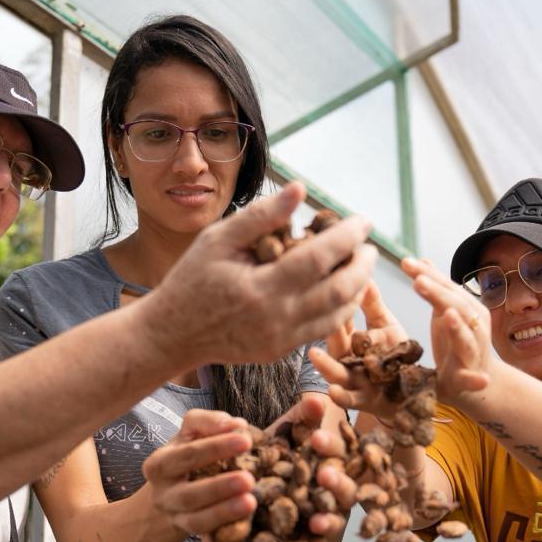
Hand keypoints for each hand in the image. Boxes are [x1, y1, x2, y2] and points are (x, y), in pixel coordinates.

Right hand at [143, 409, 256, 541]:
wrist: (165, 496)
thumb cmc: (186, 456)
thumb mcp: (187, 434)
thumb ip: (207, 423)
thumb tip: (236, 424)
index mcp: (160, 465)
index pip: (186, 455)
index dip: (214, 447)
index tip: (245, 439)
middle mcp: (166, 496)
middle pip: (189, 494)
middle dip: (219, 487)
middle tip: (248, 478)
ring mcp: (179, 521)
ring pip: (198, 524)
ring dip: (224, 515)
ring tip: (251, 504)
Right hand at [148, 182, 377, 366]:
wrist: (173, 333)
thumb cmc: (191, 280)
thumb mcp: (218, 239)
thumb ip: (262, 215)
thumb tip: (300, 189)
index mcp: (261, 289)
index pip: (321, 258)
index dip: (348, 237)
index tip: (363, 220)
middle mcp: (277, 320)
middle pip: (340, 290)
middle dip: (362, 265)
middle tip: (369, 245)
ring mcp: (281, 341)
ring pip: (338, 315)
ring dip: (357, 288)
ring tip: (360, 265)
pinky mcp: (281, 352)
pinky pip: (322, 330)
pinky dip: (339, 308)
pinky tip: (341, 289)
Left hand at [198, 394, 356, 541]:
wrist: (251, 480)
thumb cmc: (278, 454)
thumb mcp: (287, 435)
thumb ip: (304, 418)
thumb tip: (319, 398)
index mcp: (331, 464)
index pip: (337, 454)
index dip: (330, 447)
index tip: (317, 438)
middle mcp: (332, 494)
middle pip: (342, 492)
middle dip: (335, 485)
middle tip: (324, 474)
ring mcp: (322, 519)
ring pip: (332, 524)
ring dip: (327, 524)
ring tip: (318, 522)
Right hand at [308, 282, 412, 420]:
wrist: (415, 391)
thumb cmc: (395, 357)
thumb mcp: (385, 325)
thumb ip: (372, 304)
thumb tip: (362, 272)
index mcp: (350, 340)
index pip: (339, 320)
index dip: (333, 306)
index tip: (326, 286)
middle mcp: (347, 360)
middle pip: (334, 344)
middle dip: (325, 329)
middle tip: (312, 314)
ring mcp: (354, 382)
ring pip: (335, 373)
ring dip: (324, 365)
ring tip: (313, 356)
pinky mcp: (364, 402)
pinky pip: (350, 400)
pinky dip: (341, 397)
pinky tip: (333, 392)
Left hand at [400, 257, 491, 403]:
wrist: (473, 383)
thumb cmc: (455, 344)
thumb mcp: (441, 314)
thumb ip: (434, 289)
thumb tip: (424, 260)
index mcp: (466, 307)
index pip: (445, 286)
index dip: (427, 274)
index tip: (405, 262)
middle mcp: (475, 324)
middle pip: (456, 304)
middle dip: (438, 292)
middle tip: (418, 280)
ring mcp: (474, 350)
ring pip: (467, 336)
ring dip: (457, 326)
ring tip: (447, 315)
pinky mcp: (470, 377)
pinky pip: (472, 376)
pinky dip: (475, 377)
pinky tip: (479, 379)